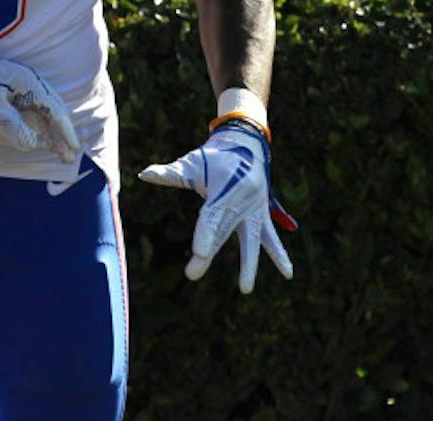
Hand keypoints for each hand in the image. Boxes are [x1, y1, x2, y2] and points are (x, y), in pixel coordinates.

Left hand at [0, 30, 79, 160]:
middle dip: (63, 134)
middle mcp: (30, 81)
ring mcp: (22, 82)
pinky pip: (35, 106)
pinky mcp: (13, 86)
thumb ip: (14, 128)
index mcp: (29, 83)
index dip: (65, 133)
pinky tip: (41, 133)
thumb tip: (33, 145)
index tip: (72, 151)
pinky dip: (42, 121)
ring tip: (59, 148)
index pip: (54, 112)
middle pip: (54, 110)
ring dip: (53, 129)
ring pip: (46, 108)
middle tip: (69, 156)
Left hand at [138, 121, 294, 292]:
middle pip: (225, 231)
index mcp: (225, 187)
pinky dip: (279, 254)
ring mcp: (254, 210)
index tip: (198, 252)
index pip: (212, 215)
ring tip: (246, 289)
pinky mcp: (261, 216)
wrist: (245, 145)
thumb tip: (144, 175)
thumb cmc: (214, 157)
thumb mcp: (192, 162)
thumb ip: (170, 173)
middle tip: (194, 272)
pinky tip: (288, 274)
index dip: (205, 233)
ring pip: (251, 240)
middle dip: (211, 251)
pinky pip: (270, 238)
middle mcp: (242, 201)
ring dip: (248, 264)